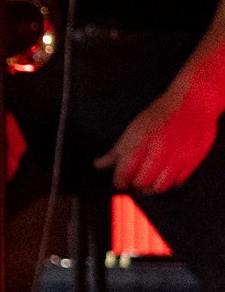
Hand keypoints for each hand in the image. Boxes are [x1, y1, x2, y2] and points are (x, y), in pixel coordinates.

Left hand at [96, 81, 222, 196]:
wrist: (192, 103)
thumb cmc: (161, 113)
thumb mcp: (134, 128)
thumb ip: (117, 150)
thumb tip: (99, 165)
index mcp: (141, 140)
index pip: (125, 170)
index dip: (119, 181)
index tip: (119, 183)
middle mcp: (159, 150)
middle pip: (141, 182)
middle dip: (134, 184)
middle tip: (133, 181)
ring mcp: (177, 157)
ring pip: (159, 187)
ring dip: (151, 187)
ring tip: (148, 181)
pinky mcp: (192, 162)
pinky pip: (177, 183)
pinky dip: (168, 184)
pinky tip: (163, 176)